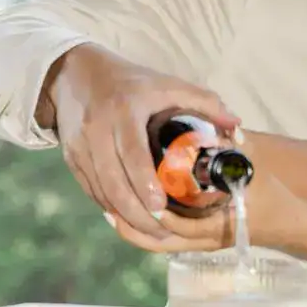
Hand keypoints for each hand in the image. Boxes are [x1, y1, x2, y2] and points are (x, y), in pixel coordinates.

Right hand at [46, 44, 239, 238]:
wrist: (76, 74)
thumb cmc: (132, 83)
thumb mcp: (168, 85)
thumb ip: (205, 103)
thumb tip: (236, 128)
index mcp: (125, 110)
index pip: (132, 152)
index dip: (144, 182)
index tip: (160, 207)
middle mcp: (97, 128)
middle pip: (113, 179)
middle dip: (136, 211)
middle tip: (162, 230)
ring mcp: (80, 144)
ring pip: (100, 189)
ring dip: (123, 214)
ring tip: (150, 232)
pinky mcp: (70, 156)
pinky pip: (89, 188)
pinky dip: (108, 206)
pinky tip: (127, 218)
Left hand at [109, 160, 306, 255]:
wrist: (289, 223)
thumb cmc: (272, 197)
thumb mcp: (253, 170)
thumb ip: (234, 147)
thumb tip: (214, 125)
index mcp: (219, 225)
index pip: (178, 225)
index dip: (153, 211)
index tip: (134, 190)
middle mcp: (206, 240)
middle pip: (159, 241)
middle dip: (132, 224)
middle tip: (108, 202)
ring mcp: (201, 244)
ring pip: (158, 244)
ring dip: (132, 229)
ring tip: (109, 207)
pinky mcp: (198, 243)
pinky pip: (164, 243)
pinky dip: (143, 231)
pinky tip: (127, 213)